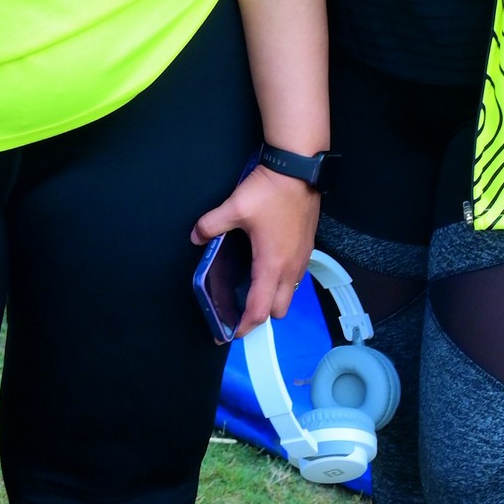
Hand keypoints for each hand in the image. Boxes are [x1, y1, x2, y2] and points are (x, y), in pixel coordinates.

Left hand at [190, 161, 319, 336]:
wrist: (300, 170)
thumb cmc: (271, 192)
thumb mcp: (235, 208)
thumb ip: (211, 225)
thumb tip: (196, 237)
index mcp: (271, 265)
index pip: (260, 310)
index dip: (244, 326)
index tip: (229, 332)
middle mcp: (290, 268)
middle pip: (278, 310)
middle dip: (260, 316)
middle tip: (240, 311)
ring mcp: (302, 259)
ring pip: (290, 294)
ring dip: (273, 299)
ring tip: (253, 292)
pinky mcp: (307, 248)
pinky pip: (295, 278)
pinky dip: (282, 283)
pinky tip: (267, 268)